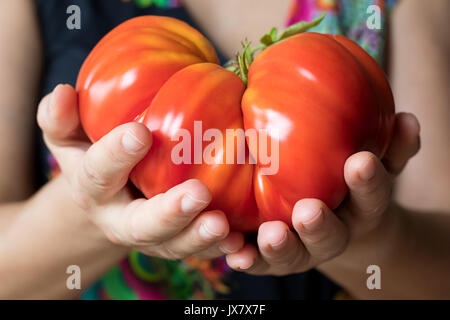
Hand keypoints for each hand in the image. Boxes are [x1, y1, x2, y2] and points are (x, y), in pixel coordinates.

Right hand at [37, 84, 243, 259]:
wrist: (107, 204)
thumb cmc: (93, 161)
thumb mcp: (70, 140)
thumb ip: (61, 120)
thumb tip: (61, 92)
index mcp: (95, 191)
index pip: (99, 174)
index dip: (116, 156)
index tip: (139, 133)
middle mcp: (123, 221)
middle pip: (143, 225)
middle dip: (170, 212)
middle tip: (197, 193)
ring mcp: (154, 237)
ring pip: (176, 245)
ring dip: (201, 237)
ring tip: (223, 224)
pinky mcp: (179, 242)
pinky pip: (200, 251)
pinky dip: (220, 249)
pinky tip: (240, 243)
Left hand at [225, 113, 420, 274]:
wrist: (332, 220)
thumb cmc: (348, 182)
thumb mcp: (375, 163)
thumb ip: (391, 146)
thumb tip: (407, 119)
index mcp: (360, 210)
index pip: (371, 197)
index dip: (368, 182)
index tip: (360, 161)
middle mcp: (332, 235)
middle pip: (330, 237)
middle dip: (320, 226)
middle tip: (308, 211)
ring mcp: (302, 250)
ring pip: (294, 256)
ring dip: (280, 247)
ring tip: (270, 235)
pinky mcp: (272, 259)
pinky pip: (260, 263)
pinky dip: (249, 260)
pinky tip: (235, 254)